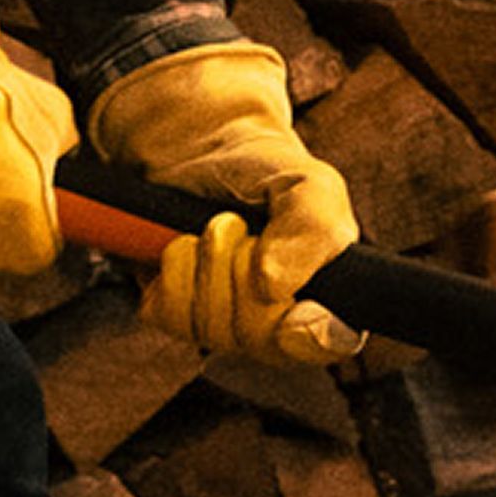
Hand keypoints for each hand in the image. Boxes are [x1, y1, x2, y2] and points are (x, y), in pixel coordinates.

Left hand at [85, 42, 364, 365]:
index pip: (326, 344)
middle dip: (240, 270)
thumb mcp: (309, 185)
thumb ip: (312, 231)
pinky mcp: (177, 318)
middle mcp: (278, 328)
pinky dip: (171, 271)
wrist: (199, 152)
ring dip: (205, 262)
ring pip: (209, 328)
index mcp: (328, 302)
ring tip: (213, 228)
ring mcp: (226, 329)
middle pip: (257, 337)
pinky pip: (167, 316)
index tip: (283, 299)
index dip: (307, 333)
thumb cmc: (266, 171)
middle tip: (238, 225)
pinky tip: (184, 245)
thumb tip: (272, 288)